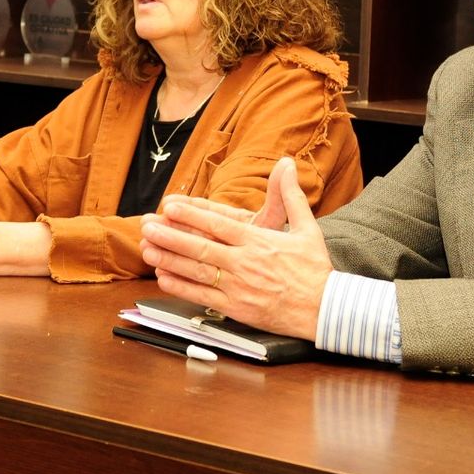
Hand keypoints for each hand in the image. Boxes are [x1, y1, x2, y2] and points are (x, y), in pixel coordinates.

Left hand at [139, 157, 332, 339]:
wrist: (326, 309)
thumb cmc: (315, 269)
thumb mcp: (307, 227)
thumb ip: (290, 195)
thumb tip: (288, 164)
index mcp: (258, 241)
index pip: (218, 225)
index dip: (191, 216)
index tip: (169, 207)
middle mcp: (245, 263)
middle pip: (200, 247)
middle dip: (170, 236)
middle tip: (147, 226)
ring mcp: (238, 287)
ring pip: (197, 271)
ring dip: (169, 260)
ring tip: (147, 250)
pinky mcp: (237, 308)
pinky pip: (203, 296)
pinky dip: (181, 288)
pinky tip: (164, 278)